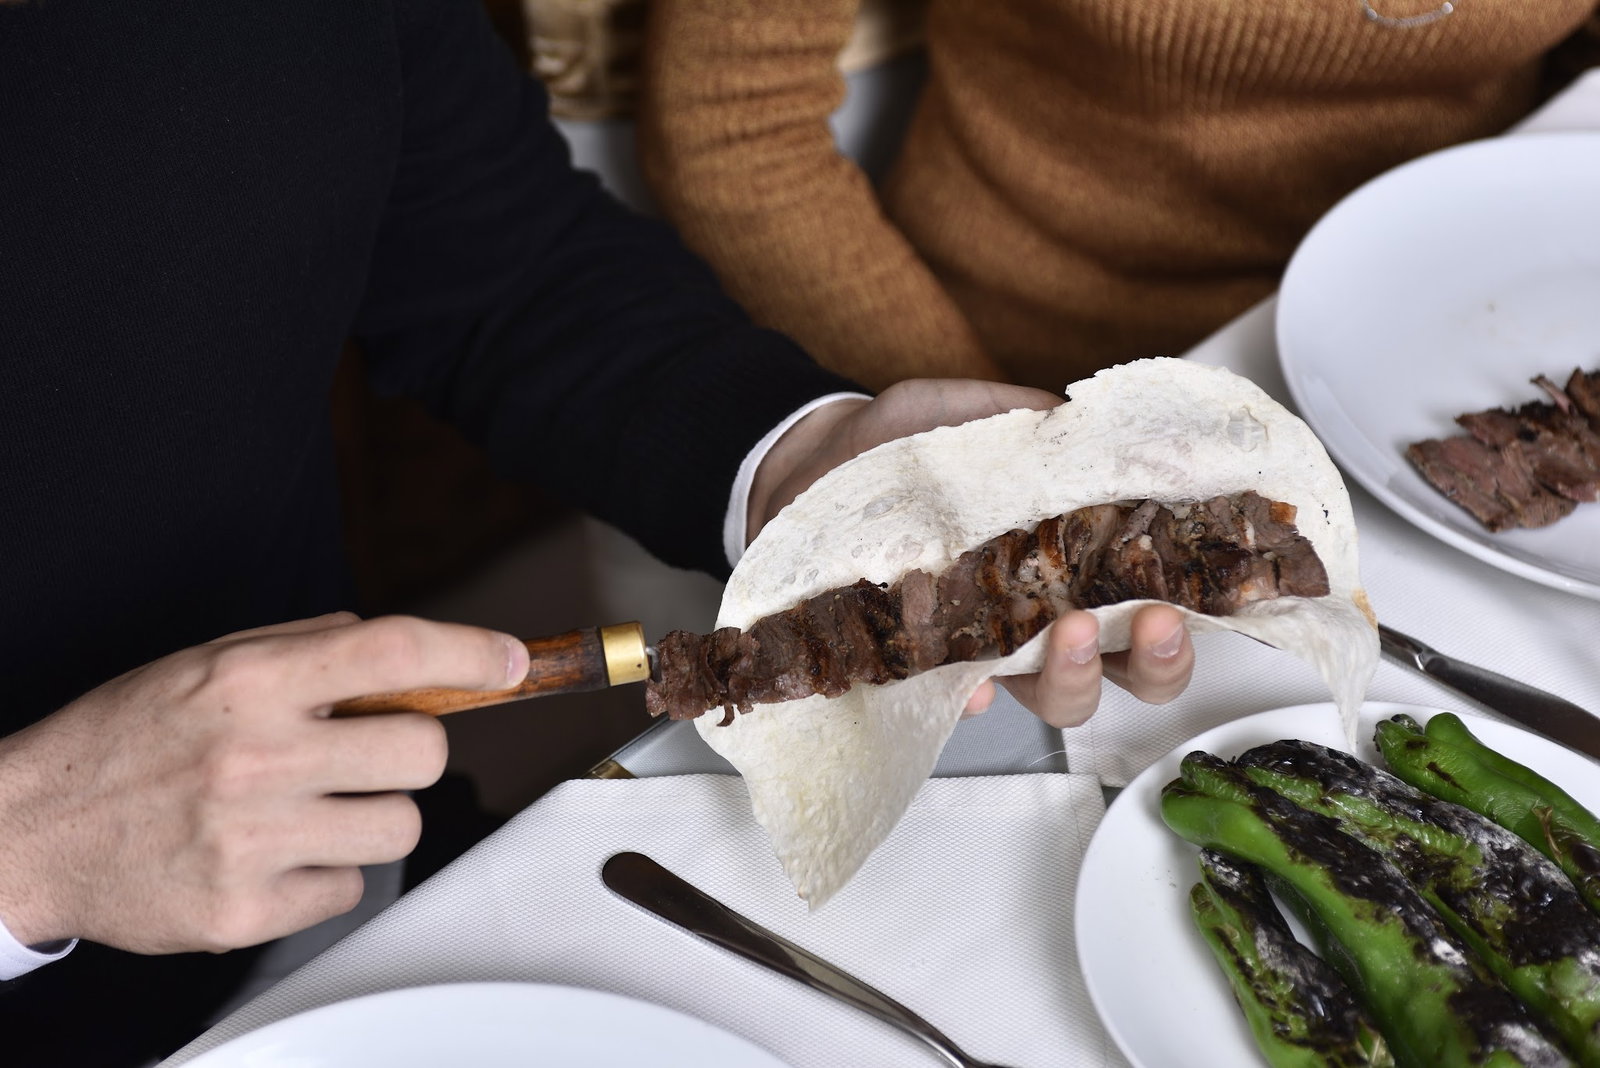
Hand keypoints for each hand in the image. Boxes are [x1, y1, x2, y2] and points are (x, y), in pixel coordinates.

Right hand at [0, 612, 528, 953]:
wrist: (33, 828)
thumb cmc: (129, 738)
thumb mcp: (211, 663)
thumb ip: (310, 649)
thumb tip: (411, 657)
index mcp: (250, 681)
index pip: (394, 651)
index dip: (470, 652)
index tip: (509, 661)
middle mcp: (254, 755)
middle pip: (423, 752)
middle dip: (410, 751)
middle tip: (363, 755)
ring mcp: (250, 839)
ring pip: (401, 828)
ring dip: (373, 815)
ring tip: (310, 806)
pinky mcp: (241, 911)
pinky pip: (349, 889)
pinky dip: (324, 873)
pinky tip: (272, 854)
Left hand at [749, 379, 1195, 726]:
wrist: (806, 463)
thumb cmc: (896, 445)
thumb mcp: (966, 414)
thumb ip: (1026, 420)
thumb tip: (1088, 425)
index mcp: (1067, 558)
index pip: (1147, 603)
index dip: (1185, 613)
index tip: (1195, 594)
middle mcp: (1036, 616)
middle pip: (1120, 669)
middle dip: (1152, 658)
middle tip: (1153, 621)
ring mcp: (981, 644)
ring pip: (1049, 694)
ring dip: (1072, 674)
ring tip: (1068, 633)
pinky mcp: (919, 662)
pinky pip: (952, 697)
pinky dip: (968, 696)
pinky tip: (972, 685)